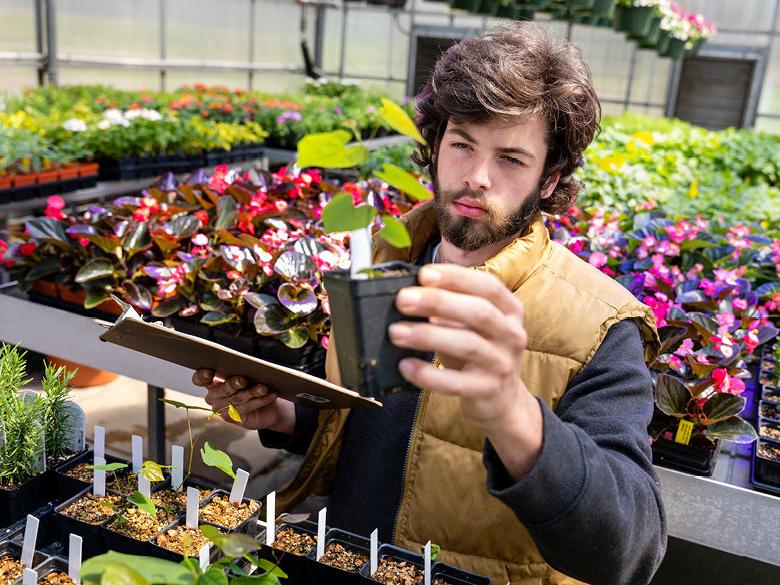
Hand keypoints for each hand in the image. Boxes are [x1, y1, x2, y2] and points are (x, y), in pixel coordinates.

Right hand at [192, 369, 295, 433]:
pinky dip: (262, 400)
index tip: (210, 372)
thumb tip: (246, 362)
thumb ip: (239, 369)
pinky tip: (271, 394)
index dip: (202, 376)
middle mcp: (214, 397)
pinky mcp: (236, 418)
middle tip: (243, 380)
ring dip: (253, 392)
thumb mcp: (244, 375)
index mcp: (211, 383)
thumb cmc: (252, 384)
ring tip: (264, 387)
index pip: (200, 379)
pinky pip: (249, 407)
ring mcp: (223, 410)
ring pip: (238, 398)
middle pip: (222, 389)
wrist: (266, 407)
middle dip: (233, 384)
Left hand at [388, 264, 541, 478]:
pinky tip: (406, 365)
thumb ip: (449, 307)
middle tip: (403, 300)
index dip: (456, 277)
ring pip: (468, 345)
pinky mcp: (489, 391)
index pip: (488, 286)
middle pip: (479, 312)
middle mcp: (512, 334)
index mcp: (510, 310)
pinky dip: (428, 374)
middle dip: (438, 301)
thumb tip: (410, 292)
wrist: (501, 399)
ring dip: (428, 335)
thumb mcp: (469, 325)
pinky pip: (456, 383)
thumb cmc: (478, 353)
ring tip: (396, 332)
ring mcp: (503, 364)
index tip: (424, 274)